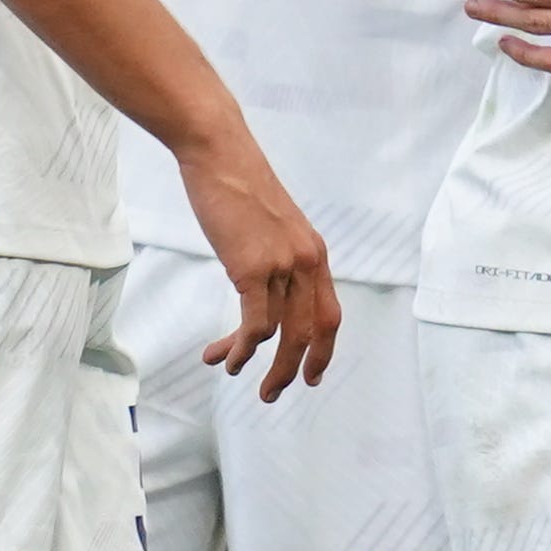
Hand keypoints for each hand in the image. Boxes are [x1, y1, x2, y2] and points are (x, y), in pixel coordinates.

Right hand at [173, 125, 340, 401]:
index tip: (311, 376)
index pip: (330, 314)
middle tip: (271, 394)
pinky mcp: (253, 268)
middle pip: (312, 332)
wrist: (220, 156)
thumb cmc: (237, 189)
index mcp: (314, 253)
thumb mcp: (268, 229)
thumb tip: (259, 294)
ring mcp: (283, 265)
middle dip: (293, 370)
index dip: (323, 350)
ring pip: (282, 335)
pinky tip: (224, 357)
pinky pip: (255, 325)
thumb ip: (274, 261)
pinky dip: (240, 348)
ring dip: (258, 364)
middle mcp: (307, 261)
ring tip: (234, 373)